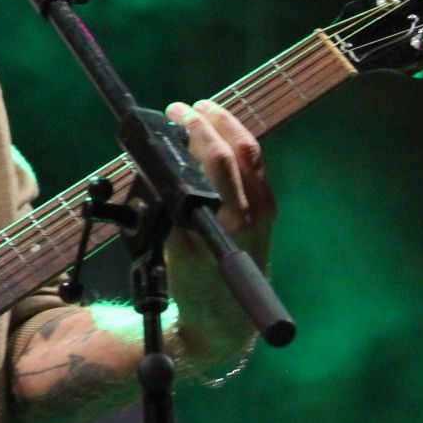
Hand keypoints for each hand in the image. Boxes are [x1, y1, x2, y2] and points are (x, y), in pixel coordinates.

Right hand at [163, 99, 276, 364]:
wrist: (227, 315)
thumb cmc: (193, 284)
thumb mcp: (171, 252)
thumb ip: (165, 213)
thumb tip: (154, 172)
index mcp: (225, 220)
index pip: (215, 160)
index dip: (195, 130)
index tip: (173, 114)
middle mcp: (250, 211)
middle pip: (236, 149)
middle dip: (208, 120)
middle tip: (181, 107)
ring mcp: (263, 209)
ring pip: (252, 152)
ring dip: (227, 124)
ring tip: (203, 110)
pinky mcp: (268, 210)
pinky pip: (256, 165)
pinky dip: (237, 141)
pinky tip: (220, 132)